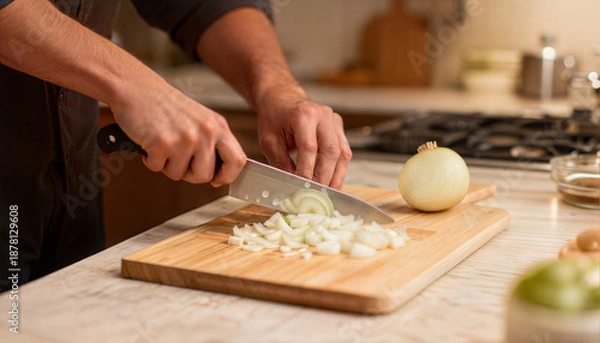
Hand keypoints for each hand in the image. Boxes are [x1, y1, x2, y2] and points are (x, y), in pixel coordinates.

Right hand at [111, 81, 245, 186]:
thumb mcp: (200, 119)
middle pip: (205, 176)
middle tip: (178, 160)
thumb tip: (220, 173)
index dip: (227, 176)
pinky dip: (150, 160)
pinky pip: (157, 168)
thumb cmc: (166, 106)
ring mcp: (185, 138)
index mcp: (218, 126)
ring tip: (163, 145)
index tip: (216, 180)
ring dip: (167, 165)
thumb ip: (212, 142)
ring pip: (179, 175)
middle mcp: (206, 132)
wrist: (137, 88)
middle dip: (189, 174)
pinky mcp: (163, 143)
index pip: (237, 160)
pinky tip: (150, 142)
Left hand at [256, 90, 351, 188]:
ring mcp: (333, 120)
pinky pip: (344, 151)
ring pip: (342, 152)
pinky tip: (333, 182)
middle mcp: (322, 115)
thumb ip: (280, 162)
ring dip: (336, 176)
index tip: (302, 188)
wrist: (282, 99)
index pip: (309, 148)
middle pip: (330, 151)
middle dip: (324, 176)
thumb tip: (292, 185)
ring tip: (329, 193)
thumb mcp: (269, 141)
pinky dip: (339, 169)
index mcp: (303, 114)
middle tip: (317, 195)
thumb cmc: (274, 119)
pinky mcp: (339, 127)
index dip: (307, 170)